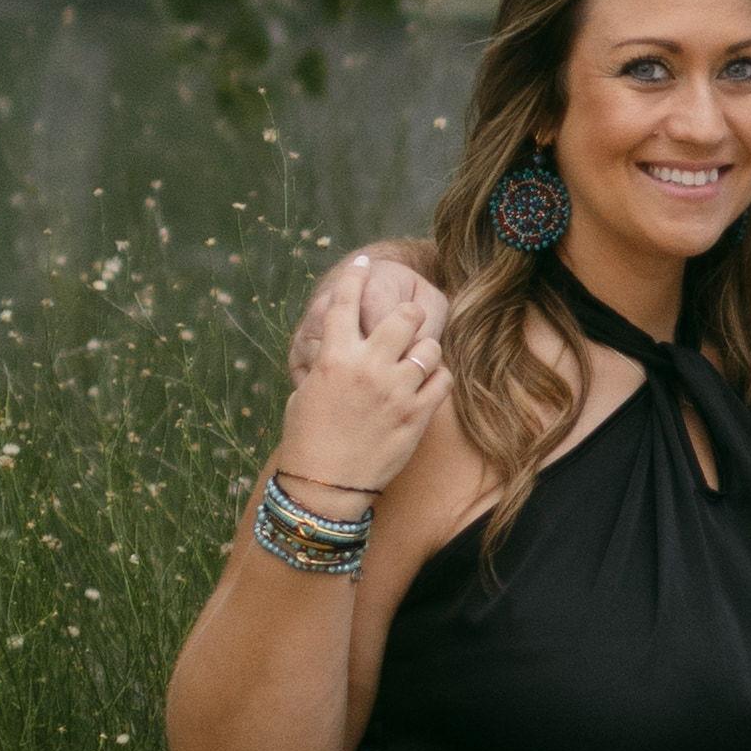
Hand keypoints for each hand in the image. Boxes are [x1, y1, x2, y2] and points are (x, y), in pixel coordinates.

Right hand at [277, 249, 450, 498]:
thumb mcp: (307, 393)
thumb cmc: (307, 440)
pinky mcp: (417, 416)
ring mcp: (396, 391)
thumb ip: (328, 364)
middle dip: (408, 314)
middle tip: (405, 324)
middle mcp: (367, 367)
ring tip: (415, 362)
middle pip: (404, 315)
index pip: (345, 302)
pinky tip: (426, 386)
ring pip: (430, 347)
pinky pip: (443, 380)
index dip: (355, 276)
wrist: (324, 487)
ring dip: (424, 350)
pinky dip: (437, 378)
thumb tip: (339, 349)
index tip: (363, 263)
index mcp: (333, 357)